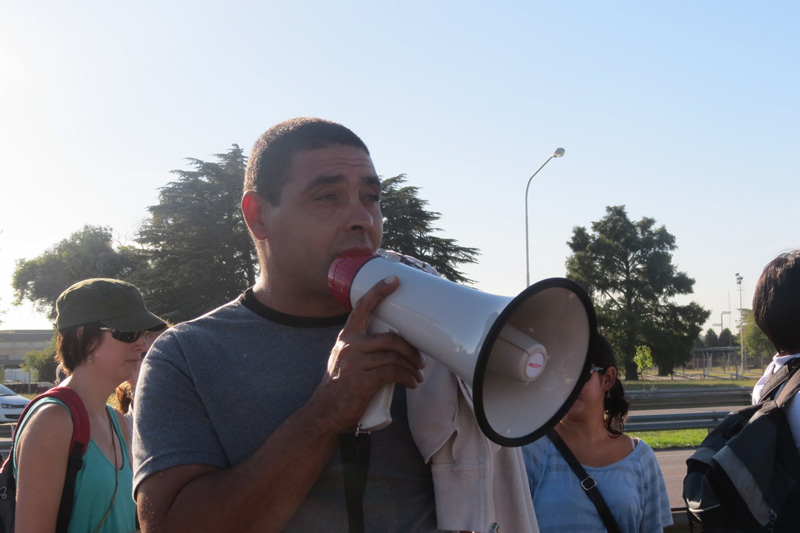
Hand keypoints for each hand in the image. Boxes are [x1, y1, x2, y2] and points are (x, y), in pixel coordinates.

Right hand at [310, 275, 424, 431]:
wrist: (324, 414)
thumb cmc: (339, 389)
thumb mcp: (343, 361)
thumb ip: (360, 349)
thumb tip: (391, 345)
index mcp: (346, 338)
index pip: (362, 308)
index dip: (378, 292)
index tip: (394, 280)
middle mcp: (349, 346)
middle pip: (391, 338)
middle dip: (411, 349)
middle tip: (421, 361)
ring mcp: (355, 363)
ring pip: (394, 357)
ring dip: (412, 367)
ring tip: (418, 375)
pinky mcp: (362, 380)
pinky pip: (393, 373)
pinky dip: (407, 378)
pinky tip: (412, 383)